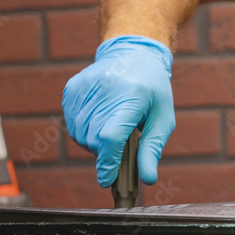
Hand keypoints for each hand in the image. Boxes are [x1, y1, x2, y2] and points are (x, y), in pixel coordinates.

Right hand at [63, 35, 175, 187]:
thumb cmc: (153, 91)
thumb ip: (153, 150)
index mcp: (132, 96)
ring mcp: (85, 87)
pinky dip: (84, 131)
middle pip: (94, 139)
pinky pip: (72, 123)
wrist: (133, 54)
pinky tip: (99, 121)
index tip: (107, 180)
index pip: (111, 136)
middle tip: (120, 148)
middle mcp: (105, 89)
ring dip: (94, 143)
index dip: (107, 162)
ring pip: (80, 134)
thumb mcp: (163, 119)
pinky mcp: (72, 89)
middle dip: (105, 154)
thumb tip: (147, 180)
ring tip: (111, 132)